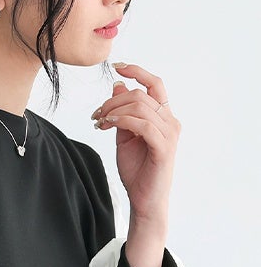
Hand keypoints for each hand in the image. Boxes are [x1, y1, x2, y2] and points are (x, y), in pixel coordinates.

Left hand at [91, 62, 181, 225]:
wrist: (144, 200)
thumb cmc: (136, 171)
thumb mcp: (124, 138)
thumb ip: (122, 114)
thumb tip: (118, 86)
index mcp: (163, 117)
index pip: (154, 84)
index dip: (137, 71)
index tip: (117, 66)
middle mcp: (170, 121)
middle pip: (142, 94)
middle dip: (114, 100)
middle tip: (96, 114)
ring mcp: (169, 134)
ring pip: (141, 107)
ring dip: (114, 110)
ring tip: (99, 122)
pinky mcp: (164, 148)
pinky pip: (142, 125)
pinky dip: (122, 121)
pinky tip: (108, 125)